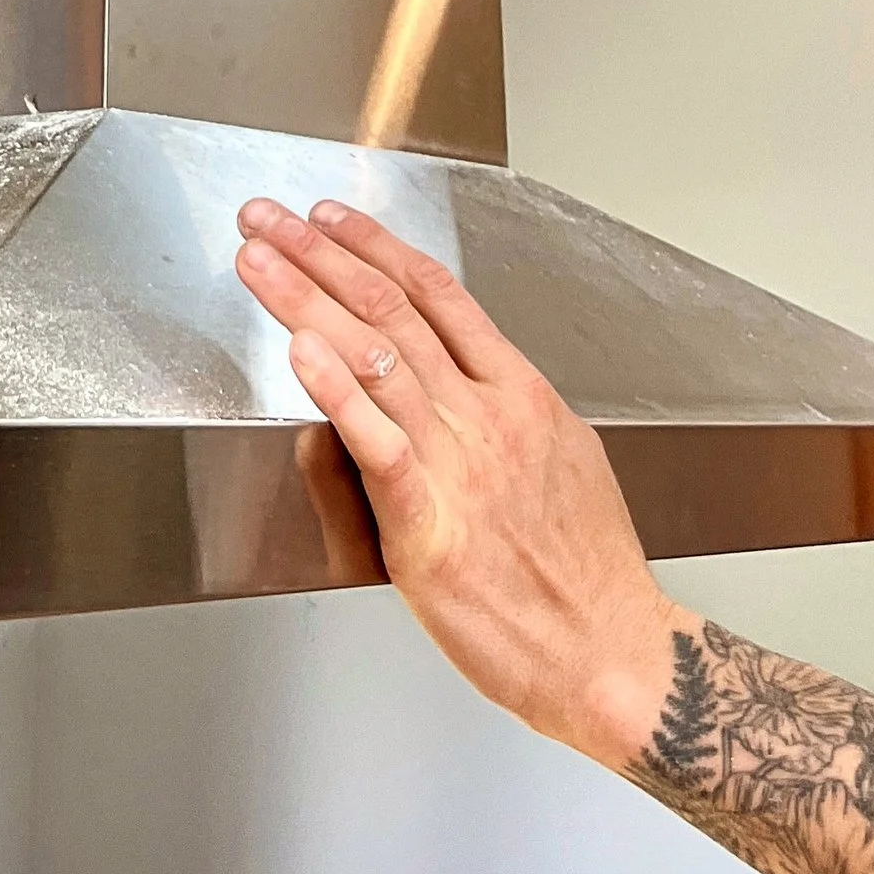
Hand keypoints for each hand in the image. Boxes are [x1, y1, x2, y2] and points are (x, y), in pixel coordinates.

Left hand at [234, 196, 675, 763]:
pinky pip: (377, 443)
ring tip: (257, 260)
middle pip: (392, 310)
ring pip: (374, 358)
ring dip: (305, 300)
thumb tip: (463, 385)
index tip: (329, 219)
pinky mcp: (432, 526)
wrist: (615, 655)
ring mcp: (460, 466)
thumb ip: (504, 417)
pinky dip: (336, 391)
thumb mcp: (564, 461)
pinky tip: (301, 351)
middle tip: (267, 217)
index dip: (376, 247)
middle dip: (320, 255)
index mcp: (521, 395)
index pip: (438, 294)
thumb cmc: (589, 575)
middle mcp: (488, 416)